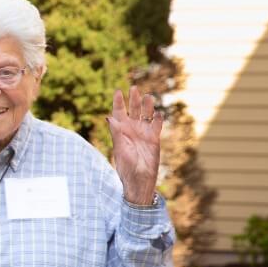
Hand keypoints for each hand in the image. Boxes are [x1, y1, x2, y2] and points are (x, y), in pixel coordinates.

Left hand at [106, 86, 161, 204]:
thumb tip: (109, 117)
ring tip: (148, 96)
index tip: (118, 91)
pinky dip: (158, 119)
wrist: (140, 179)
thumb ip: (117, 133)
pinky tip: (158, 114)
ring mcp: (143, 133)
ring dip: (147, 105)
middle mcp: (132, 129)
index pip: (119, 112)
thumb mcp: (120, 149)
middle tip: (134, 87)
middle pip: (133, 110)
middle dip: (133, 99)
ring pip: (146, 114)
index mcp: (121, 131)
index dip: (118, 102)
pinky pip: (157, 125)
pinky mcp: (154, 138)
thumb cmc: (126, 167)